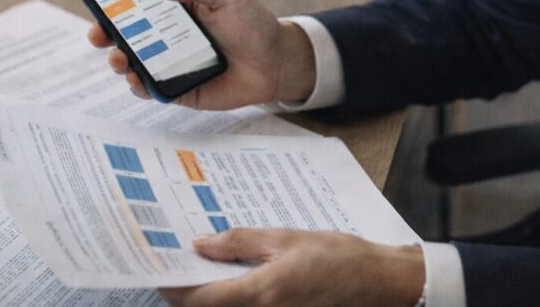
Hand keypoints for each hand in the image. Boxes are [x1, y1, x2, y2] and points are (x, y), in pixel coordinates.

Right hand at [87, 0, 316, 109]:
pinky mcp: (179, 90)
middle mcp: (167, 38)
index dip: (113, 5)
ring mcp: (171, 65)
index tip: (97, 2)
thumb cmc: (253, 23)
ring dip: (119, 61)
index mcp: (175, 12)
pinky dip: (140, 86)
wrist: (277, 61)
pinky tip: (138, 80)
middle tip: (98, 35)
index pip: (136, 7)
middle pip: (126, 37)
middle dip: (105, 35)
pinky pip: (152, 90)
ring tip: (119, 58)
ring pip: (133, 65)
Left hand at [159, 229, 424, 306]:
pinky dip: (234, 301)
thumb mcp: (287, 238)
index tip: (159, 268)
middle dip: (189, 290)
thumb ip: (241, 242)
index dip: (173, 285)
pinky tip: (236, 280)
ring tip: (207, 268)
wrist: (379, 283)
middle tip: (181, 263)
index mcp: (262, 293)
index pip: (199, 299)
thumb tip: (202, 244)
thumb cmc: (339, 257)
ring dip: (211, 297)